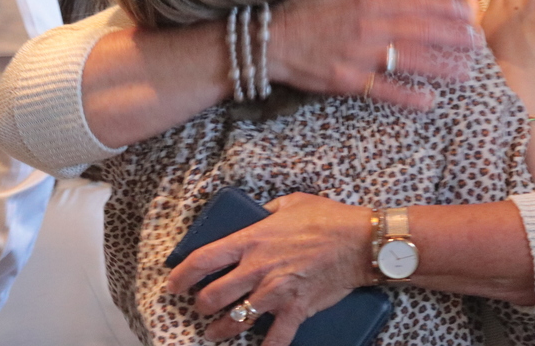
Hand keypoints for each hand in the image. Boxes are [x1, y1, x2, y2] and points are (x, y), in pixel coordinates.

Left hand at [165, 193, 372, 344]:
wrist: (359, 241)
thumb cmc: (327, 218)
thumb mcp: (291, 202)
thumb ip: (266, 211)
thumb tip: (255, 216)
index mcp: (252, 239)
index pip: (203, 259)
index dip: (181, 275)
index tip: (174, 284)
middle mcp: (257, 268)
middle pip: (213, 296)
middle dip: (201, 305)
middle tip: (201, 307)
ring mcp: (275, 291)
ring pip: (235, 320)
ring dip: (220, 330)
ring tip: (214, 334)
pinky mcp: (295, 308)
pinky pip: (274, 338)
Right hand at [269, 0, 477, 109]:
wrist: (266, 44)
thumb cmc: (296, 10)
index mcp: (366, 3)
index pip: (415, 3)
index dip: (445, 7)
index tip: (468, 11)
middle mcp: (369, 28)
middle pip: (421, 31)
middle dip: (454, 35)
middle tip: (479, 41)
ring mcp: (360, 56)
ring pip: (410, 59)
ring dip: (441, 66)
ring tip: (466, 72)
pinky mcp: (349, 81)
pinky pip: (383, 90)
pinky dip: (407, 96)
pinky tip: (429, 101)